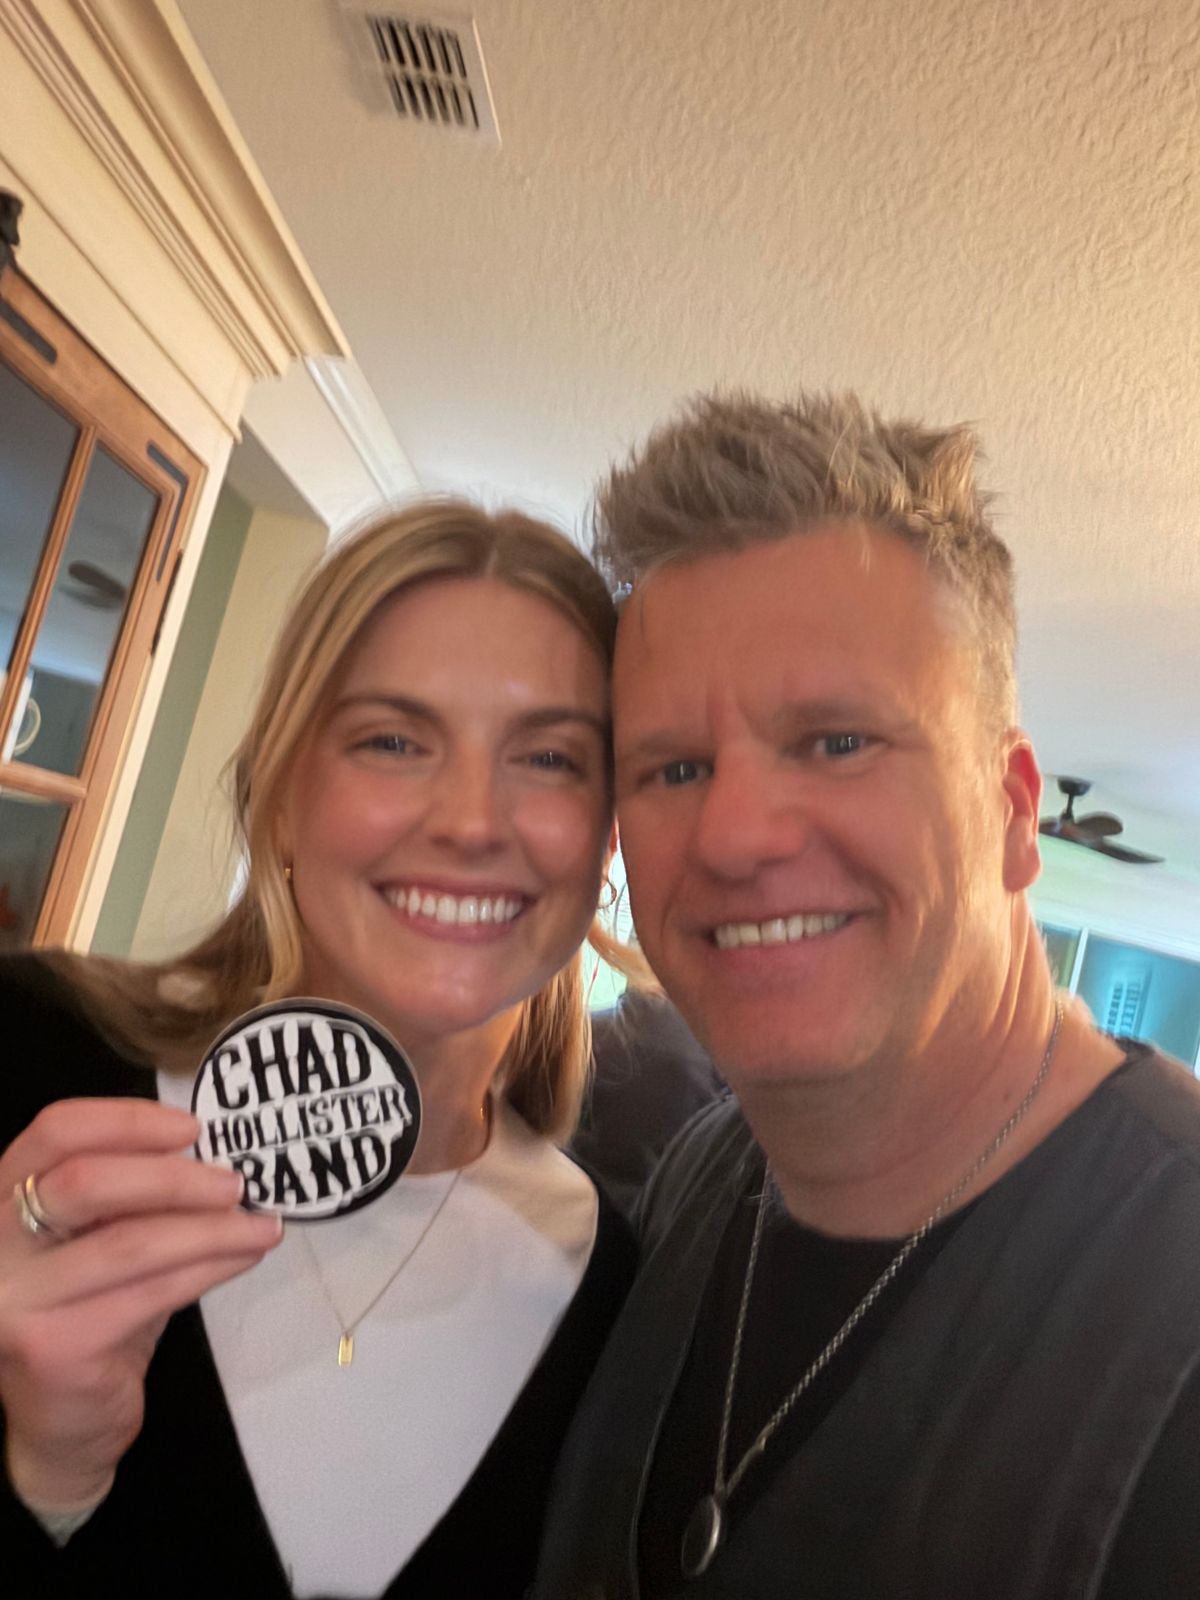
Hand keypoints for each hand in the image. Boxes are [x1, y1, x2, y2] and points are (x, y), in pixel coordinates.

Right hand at [0, 1098, 281, 1509]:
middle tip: (235, 1184)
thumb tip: (216, 1154)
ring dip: (210, 1229)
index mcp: (2, 1197)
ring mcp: (16, 1299)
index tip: (191, 1129)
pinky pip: (151, 1292)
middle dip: (173, 1177)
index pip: (56, 1131)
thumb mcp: (101, 1238)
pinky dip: (209, 1268)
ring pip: (128, 1242)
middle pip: (86, 1181)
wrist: (64, 1424)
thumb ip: (134, 1196)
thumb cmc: (91, 1312)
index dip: (127, 1121)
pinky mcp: (52, 1346)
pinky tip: (242, 1259)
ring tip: (261, 1226)